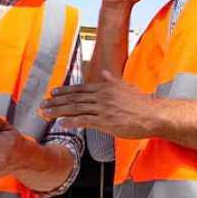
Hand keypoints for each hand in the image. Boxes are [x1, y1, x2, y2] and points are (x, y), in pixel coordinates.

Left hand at [40, 70, 159, 138]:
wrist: (152, 115)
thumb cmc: (141, 103)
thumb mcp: (125, 86)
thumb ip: (112, 80)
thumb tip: (104, 73)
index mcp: (105, 87)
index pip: (80, 89)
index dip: (65, 91)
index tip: (53, 92)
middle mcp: (101, 96)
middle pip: (74, 98)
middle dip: (56, 101)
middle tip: (43, 103)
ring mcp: (102, 108)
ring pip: (75, 108)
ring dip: (59, 111)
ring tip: (46, 113)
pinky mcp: (105, 121)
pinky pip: (84, 120)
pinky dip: (71, 122)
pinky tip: (61, 123)